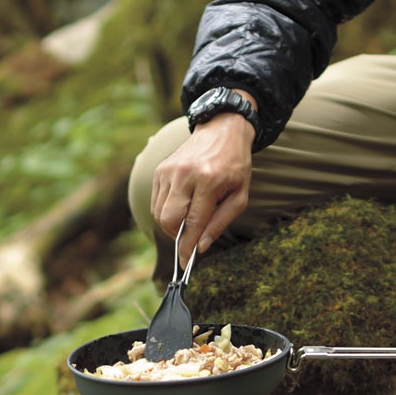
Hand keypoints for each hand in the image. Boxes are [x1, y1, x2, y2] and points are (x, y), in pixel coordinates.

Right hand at [151, 100, 255, 268]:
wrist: (222, 130)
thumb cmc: (235, 166)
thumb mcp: (239, 196)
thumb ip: (219, 223)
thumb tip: (200, 247)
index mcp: (208, 181)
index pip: (192, 223)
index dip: (187, 247)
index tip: (186, 264)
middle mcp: (184, 175)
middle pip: (168, 220)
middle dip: (177, 237)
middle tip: (189, 239)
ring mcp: (169, 171)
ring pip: (159, 213)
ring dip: (171, 225)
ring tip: (188, 218)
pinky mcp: (160, 170)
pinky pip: (156, 202)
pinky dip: (165, 211)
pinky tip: (181, 206)